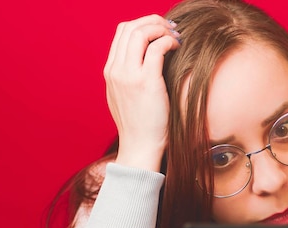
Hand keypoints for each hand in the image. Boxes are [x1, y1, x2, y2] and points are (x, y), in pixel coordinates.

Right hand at [103, 14, 180, 171]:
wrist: (140, 147)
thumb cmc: (139, 124)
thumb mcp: (125, 96)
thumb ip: (128, 75)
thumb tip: (145, 56)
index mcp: (110, 72)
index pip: (122, 32)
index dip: (143, 24)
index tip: (160, 30)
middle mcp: (116, 71)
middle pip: (130, 27)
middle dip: (153, 21)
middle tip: (171, 28)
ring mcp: (128, 76)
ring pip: (140, 33)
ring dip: (161, 29)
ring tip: (175, 36)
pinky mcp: (145, 82)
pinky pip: (156, 48)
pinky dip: (168, 41)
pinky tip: (177, 47)